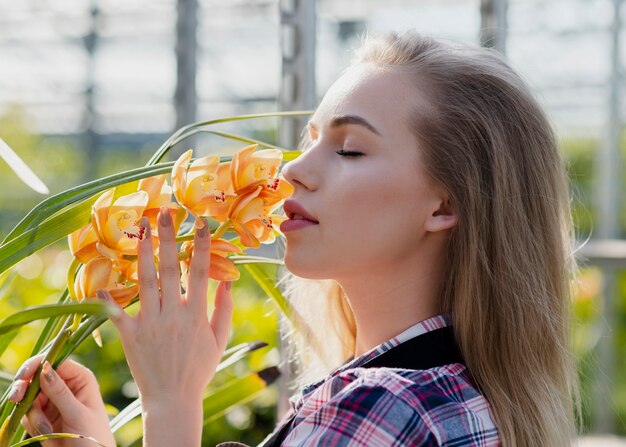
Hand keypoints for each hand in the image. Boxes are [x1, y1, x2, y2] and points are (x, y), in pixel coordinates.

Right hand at [8, 354, 114, 446]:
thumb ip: (60, 392)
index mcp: (81, 378)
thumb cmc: (93, 437)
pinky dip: (32, 423)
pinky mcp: (43, 415)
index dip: (37, 364)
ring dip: (33, 413)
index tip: (23, 376)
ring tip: (47, 429)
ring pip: (29, 396)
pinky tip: (48, 433)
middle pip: (37, 376)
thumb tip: (44, 367)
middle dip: (25, 388)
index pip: (56, 360)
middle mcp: (66, 385)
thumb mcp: (78, 414)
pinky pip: (27, 413)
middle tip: (15, 398)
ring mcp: (53, 400)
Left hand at [98, 208, 232, 407]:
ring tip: (140, 230)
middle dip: (168, 238)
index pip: (199, 272)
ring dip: (142, 253)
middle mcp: (172, 314)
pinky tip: (100, 283)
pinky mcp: (131, 335)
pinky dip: (108, 299)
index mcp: (196, 314)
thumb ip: (224, 310)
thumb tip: (229, 282)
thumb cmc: (199, 369)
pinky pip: (117, 313)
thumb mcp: (219, 341)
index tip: (202, 224)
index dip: (202, 246)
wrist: (173, 399)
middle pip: (170, 269)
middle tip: (164, 213)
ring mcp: (150, 323)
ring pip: (145, 281)